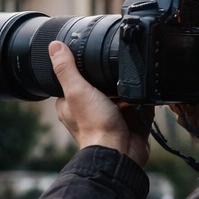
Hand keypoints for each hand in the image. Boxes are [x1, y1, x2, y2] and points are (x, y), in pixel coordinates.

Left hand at [49, 42, 151, 165]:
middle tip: (116, 80)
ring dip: (129, 89)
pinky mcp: (131, 121)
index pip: (77, 78)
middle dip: (113, 80)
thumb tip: (54, 46)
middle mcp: (90, 109)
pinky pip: (140, 104)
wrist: (120, 152)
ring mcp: (112, 116)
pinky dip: (144, 100)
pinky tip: (143, 96)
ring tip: (129, 90)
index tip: (94, 61)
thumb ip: (66, 68)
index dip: (86, 69)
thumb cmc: (96, 127)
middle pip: (104, 84)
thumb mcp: (77, 91)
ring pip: (123, 93)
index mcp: (71, 103)